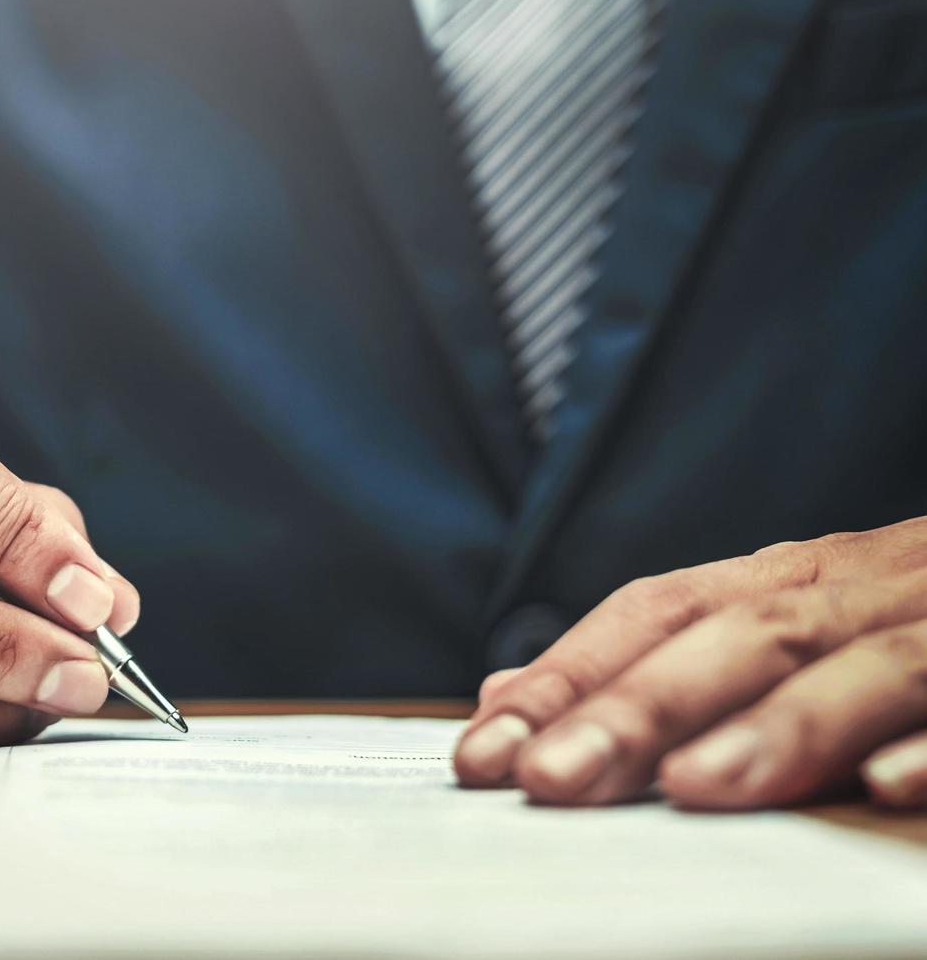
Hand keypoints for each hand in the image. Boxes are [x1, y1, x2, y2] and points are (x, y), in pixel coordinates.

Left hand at [454, 520, 926, 808]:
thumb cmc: (911, 619)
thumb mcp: (791, 621)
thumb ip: (670, 659)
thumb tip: (513, 697)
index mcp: (792, 580)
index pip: (658, 611)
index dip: (572, 672)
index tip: (487, 746)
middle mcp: (862, 587)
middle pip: (738, 637)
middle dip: (639, 706)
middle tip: (550, 780)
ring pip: (863, 667)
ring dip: (777, 727)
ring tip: (694, 788)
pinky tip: (885, 791)